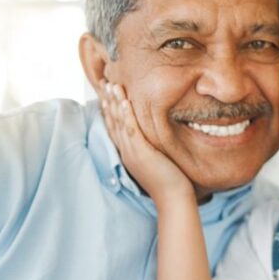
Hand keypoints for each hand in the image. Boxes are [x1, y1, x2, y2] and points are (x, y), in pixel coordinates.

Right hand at [100, 82, 193, 203]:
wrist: (173, 198)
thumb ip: (151, 148)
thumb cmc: (170, 181)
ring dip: (114, 103)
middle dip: (108, 101)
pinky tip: (124, 102)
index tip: (106, 93)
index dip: (109, 109)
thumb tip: (154, 137)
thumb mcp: (156, 161)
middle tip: (104, 81)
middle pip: (113, 122)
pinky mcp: (141, 153)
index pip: (115, 127)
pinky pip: (131, 131)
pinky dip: (126, 115)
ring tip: (111, 84)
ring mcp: (132, 152)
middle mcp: (127, 152)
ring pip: (119, 123)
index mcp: (128, 153)